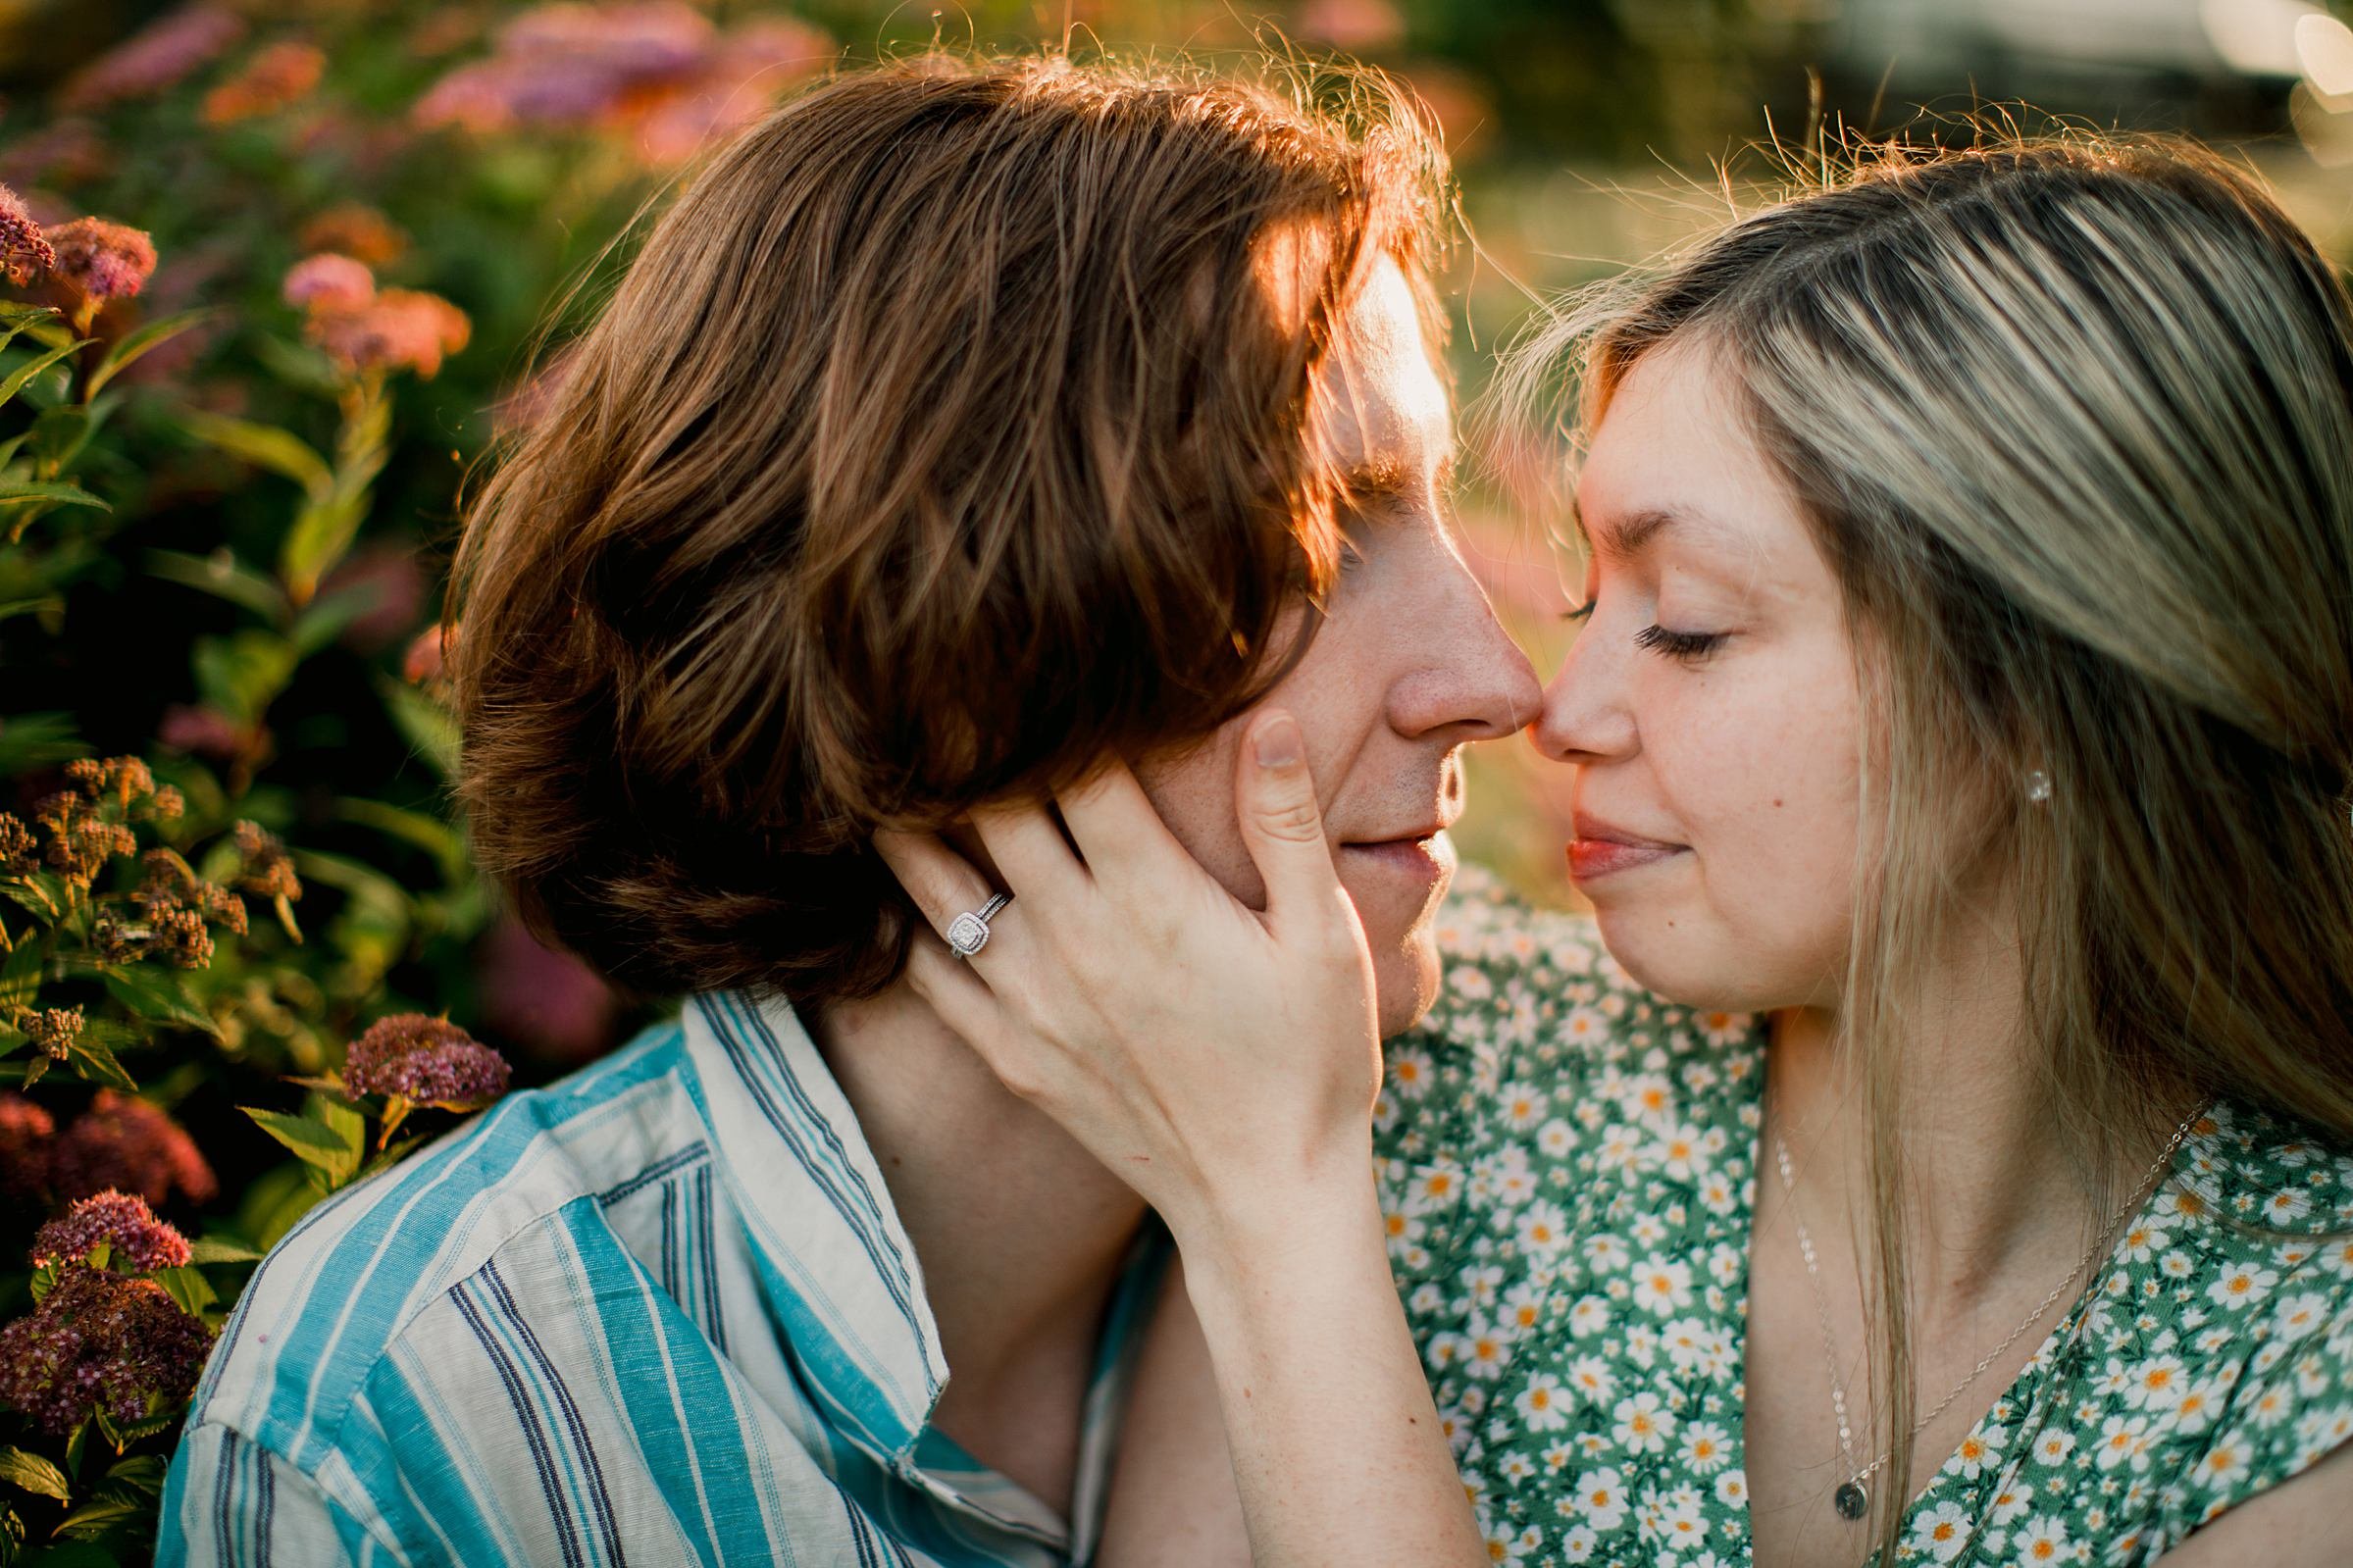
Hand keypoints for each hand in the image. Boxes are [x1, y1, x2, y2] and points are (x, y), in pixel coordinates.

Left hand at [874, 709, 1383, 1249]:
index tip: (1018, 646)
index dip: (1041, 700)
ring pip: (935, 886)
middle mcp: (1075, 939)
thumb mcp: (1324, 938)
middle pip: (987, 811)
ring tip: (884, 760)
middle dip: (960, 743)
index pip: (1072, 768)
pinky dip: (904, 921)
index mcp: (1153, 896)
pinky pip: (930, 975)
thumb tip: (1267, 716)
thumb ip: (1285, 823)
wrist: (1267, 1200)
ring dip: (908, 821)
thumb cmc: (1315, 1062)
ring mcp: (1032, 1001)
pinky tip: (892, 884)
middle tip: (930, 678)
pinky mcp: (1011, 1056)